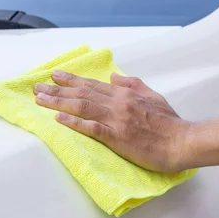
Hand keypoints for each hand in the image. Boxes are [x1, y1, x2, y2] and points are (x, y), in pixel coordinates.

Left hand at [33, 71, 190, 172]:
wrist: (181, 141)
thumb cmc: (169, 122)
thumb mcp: (153, 95)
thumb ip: (133, 84)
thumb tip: (114, 76)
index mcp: (125, 94)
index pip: (93, 84)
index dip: (72, 80)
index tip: (55, 76)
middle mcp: (118, 103)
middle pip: (82, 93)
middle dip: (57, 89)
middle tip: (38, 87)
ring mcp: (116, 119)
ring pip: (82, 106)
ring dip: (59, 102)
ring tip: (40, 100)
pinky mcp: (117, 137)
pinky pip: (91, 127)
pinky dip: (73, 122)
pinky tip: (58, 118)